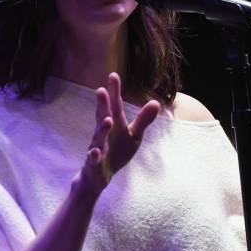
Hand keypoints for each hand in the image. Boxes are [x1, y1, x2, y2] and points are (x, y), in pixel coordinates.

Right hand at [77, 72, 159, 194]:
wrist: (99, 176)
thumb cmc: (117, 151)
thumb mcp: (134, 136)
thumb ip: (143, 120)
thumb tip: (156, 102)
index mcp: (115, 124)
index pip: (115, 105)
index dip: (114, 91)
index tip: (113, 75)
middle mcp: (104, 132)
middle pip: (103, 116)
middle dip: (102, 104)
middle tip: (101, 90)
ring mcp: (97, 146)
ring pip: (98, 136)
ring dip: (101, 128)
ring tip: (106, 119)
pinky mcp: (94, 162)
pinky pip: (93, 158)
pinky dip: (94, 155)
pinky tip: (95, 152)